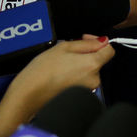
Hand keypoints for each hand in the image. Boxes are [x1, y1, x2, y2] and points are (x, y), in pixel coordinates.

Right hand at [0, 35, 114, 136]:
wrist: (27, 96)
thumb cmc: (42, 72)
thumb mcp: (63, 47)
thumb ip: (86, 43)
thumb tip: (101, 41)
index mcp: (93, 65)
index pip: (110, 50)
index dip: (99, 42)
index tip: (86, 39)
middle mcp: (95, 79)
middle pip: (98, 60)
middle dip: (86, 53)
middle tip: (68, 52)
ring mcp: (88, 90)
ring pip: (89, 71)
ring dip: (79, 64)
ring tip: (60, 64)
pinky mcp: (79, 96)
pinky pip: (82, 81)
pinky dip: (74, 75)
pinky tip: (60, 75)